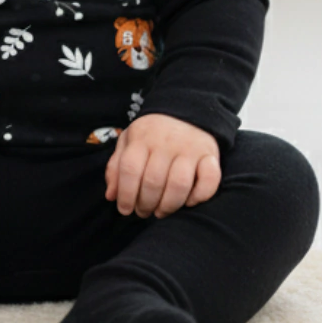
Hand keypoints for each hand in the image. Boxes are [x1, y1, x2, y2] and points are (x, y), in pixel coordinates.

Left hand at [105, 114, 220, 218]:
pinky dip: (199, 196)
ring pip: (179, 185)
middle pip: (153, 181)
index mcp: (142, 137)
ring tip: (161, 212)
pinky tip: (188, 202)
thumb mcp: (129, 141)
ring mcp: (190, 148)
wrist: (187, 110)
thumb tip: (111, 196)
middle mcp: (166, 142)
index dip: (125, 195)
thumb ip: (117, 167)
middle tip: (143, 212)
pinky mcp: (210, 155)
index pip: (130, 169)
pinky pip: (209, 180)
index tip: (125, 210)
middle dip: (145, 204)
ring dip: (168, 206)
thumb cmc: (153, 133)